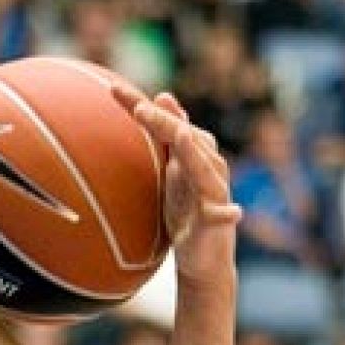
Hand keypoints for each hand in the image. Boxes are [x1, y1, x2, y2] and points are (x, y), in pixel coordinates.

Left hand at [112, 88, 240, 286]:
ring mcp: (214, 191)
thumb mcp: (170, 171)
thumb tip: (157, 97)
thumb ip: (163, 138)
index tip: (112, 89)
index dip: (141, 106)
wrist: (201, 255)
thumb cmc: (184, 211)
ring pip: (205, 167)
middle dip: (164, 121)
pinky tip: (232, 212)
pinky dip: (228, 212)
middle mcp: (207, 164)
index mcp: (190, 151)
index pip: (165, 122)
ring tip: (179, 136)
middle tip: (140, 109)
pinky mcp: (219, 219)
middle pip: (184, 137)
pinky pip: (224, 214)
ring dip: (193, 151)